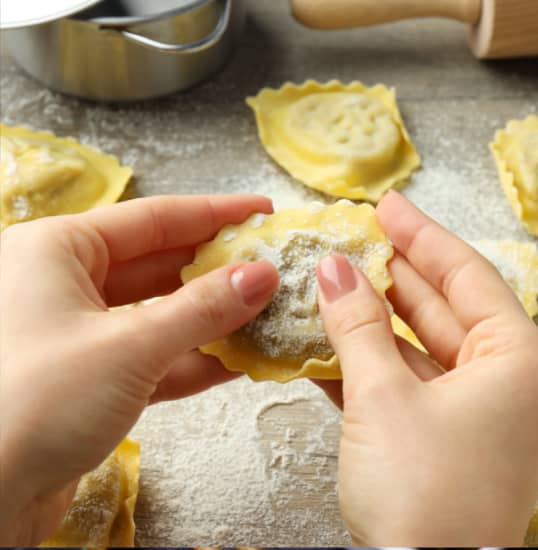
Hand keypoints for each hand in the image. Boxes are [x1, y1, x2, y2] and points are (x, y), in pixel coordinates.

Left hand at [0, 195, 278, 544]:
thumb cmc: (32, 403)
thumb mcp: (129, 347)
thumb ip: (202, 310)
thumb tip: (263, 275)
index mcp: (57, 250)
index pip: (152, 219)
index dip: (213, 214)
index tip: (260, 212)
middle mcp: (64, 285)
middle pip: (159, 265)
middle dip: (216, 271)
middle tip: (269, 266)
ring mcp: (79, 335)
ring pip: (158, 315)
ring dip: (211, 320)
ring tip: (264, 314)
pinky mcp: (90, 380)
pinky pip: (152, 357)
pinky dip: (192, 360)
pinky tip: (237, 360)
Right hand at [315, 191, 537, 545]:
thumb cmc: (421, 492)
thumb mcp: (383, 396)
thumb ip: (356, 326)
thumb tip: (332, 270)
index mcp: (516, 361)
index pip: (466, 275)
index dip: (421, 236)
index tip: (386, 207)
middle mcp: (502, 380)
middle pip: (439, 306)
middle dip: (390, 275)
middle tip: (352, 242)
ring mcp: (468, 407)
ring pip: (413, 343)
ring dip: (368, 318)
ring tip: (330, 285)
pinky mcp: (436, 431)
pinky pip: (400, 379)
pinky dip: (364, 360)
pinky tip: (328, 341)